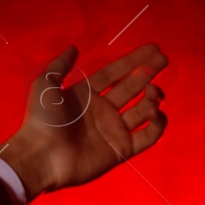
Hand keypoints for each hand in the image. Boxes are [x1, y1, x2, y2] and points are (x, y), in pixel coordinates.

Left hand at [0, 43, 168, 200]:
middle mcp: (102, 111)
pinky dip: (157, 122)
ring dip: (153, 96)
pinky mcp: (122, 150)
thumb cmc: (42, 120)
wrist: (41, 156)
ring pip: (143, 110)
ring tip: (153, 89)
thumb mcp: (45, 85)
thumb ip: (59, 66)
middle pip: (131, 88)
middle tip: (163, 59)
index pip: (114, 74)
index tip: (153, 48)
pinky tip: (154, 109)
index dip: (132, 61)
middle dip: (148, 72)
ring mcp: (113, 131)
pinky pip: (149, 135)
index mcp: (86, 96)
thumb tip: (74, 48)